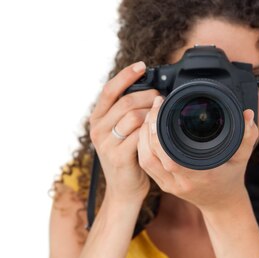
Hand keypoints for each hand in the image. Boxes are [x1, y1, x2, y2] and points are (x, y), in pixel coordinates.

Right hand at [89, 61, 161, 205]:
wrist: (124, 191)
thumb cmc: (128, 158)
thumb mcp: (121, 133)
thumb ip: (126, 113)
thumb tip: (148, 89)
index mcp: (97, 119)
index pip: (109, 90)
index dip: (126, 75)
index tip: (142, 66)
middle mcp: (97, 129)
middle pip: (125, 101)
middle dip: (147, 96)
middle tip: (161, 99)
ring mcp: (106, 144)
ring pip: (133, 116)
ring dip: (151, 113)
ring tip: (161, 115)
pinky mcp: (118, 157)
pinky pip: (139, 136)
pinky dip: (151, 130)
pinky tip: (159, 131)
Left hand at [137, 95, 258, 211]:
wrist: (222, 203)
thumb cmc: (231, 177)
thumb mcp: (242, 157)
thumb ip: (247, 135)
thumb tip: (248, 114)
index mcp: (200, 174)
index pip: (170, 154)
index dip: (159, 131)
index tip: (162, 107)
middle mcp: (181, 181)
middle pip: (152, 154)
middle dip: (148, 127)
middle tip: (155, 106)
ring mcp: (170, 185)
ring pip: (145, 159)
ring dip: (142, 136)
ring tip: (149, 115)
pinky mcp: (163, 185)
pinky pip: (146, 164)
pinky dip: (142, 146)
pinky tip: (146, 131)